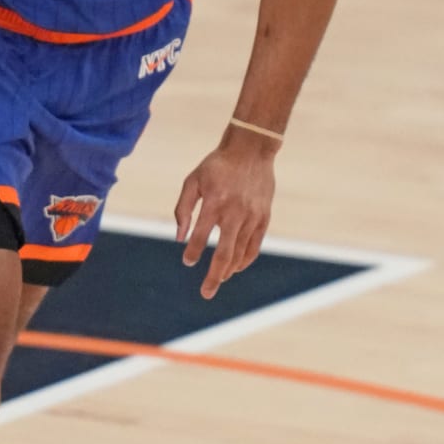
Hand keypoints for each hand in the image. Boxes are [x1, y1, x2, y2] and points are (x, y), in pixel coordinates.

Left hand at [176, 132, 277, 300]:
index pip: (202, 236)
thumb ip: (182, 209)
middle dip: (214, 277)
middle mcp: (235, 212)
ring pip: (241, 253)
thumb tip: (179, 238)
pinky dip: (245, 260)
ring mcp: (252, 216)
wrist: (251, 149)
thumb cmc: (216, 166)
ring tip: (218, 280)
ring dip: (229, 270)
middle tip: (206, 294)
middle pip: (225, 254)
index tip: (187, 261)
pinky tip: (235, 268)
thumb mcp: (193, 181)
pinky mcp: (264, 217)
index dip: (193, 252)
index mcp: (214, 202)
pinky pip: (255, 246)